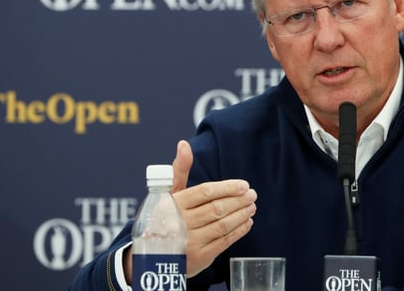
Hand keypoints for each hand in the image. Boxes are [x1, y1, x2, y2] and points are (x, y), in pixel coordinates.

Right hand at [171, 139, 256, 277]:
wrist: (152, 255)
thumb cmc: (164, 217)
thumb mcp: (168, 194)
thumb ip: (180, 169)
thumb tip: (184, 144)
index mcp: (174, 204)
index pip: (206, 192)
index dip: (228, 188)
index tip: (243, 185)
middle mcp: (182, 223)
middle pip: (217, 208)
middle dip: (239, 200)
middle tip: (252, 195)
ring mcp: (191, 242)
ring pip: (223, 224)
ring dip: (241, 214)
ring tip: (251, 206)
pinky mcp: (200, 257)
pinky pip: (224, 241)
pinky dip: (239, 231)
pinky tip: (246, 222)